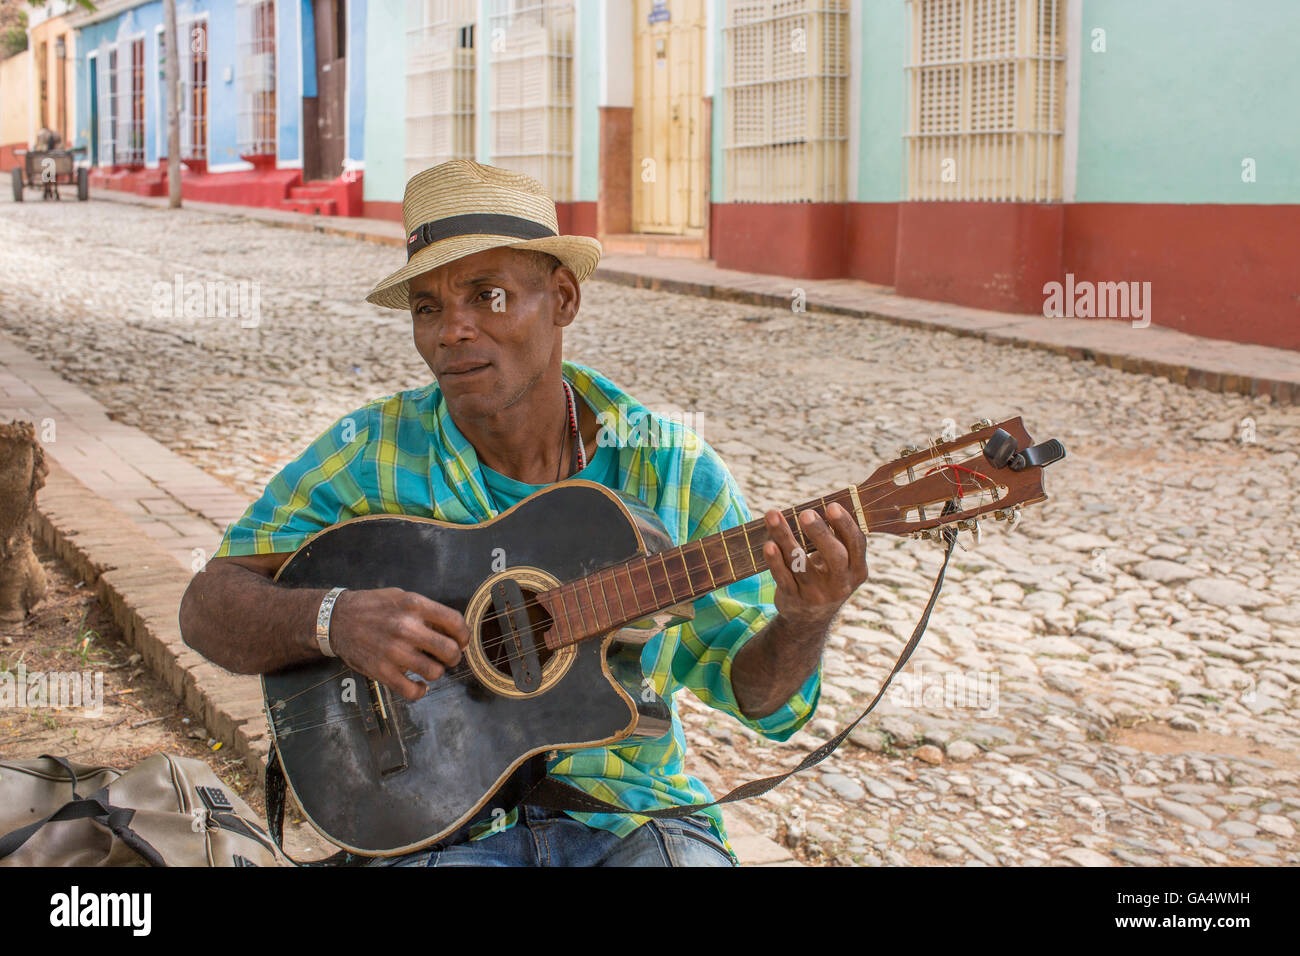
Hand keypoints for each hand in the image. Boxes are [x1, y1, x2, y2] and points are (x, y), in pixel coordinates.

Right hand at [327, 588, 469, 701]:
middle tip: (449, 657)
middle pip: (449, 650)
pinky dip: (420, 691)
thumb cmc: (372, 607)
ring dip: (437, 672)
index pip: (454, 622)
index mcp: (414, 605)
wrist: (336, 619)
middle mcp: (406, 628)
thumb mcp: (401, 597)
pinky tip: (419, 685)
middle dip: (454, 657)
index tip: (462, 641)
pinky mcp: (382, 671)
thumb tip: (452, 631)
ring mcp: (394, 651)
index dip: (464, 635)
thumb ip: (426, 612)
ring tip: (430, 668)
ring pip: (434, 672)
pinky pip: (412, 691)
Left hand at [761, 504, 867, 625]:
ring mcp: (817, 593)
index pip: (857, 544)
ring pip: (801, 564)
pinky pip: (783, 578)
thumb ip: (836, 539)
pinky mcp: (794, 599)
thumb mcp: (839, 563)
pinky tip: (768, 544)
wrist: (809, 619)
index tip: (832, 506)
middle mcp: (840, 583)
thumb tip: (823, 504)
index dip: (845, 525)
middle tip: (805, 513)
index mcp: (857, 569)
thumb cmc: (826, 576)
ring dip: (786, 538)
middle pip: (834, 556)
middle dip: (820, 533)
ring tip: (773, 516)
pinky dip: (775, 561)